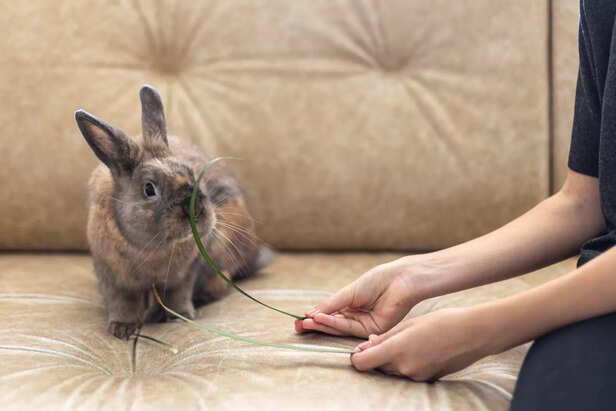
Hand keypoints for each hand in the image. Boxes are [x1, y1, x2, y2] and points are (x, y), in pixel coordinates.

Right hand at [295, 256, 431, 337]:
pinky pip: (350, 329)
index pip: (330, 313)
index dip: (315, 316)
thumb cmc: (377, 280)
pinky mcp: (372, 330)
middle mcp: (357, 315)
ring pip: (339, 327)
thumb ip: (332, 304)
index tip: (299, 319)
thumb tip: (311, 313)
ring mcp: (364, 323)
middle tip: (298, 326)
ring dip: (322, 325)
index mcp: (352, 303)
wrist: (400, 280)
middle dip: (315, 324)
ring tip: (306, 323)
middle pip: (333, 323)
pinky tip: (321, 320)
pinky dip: (334, 324)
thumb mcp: (349, 292)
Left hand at [350, 307, 494, 380]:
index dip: (357, 357)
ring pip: (392, 371)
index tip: (359, 349)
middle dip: (376, 357)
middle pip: (377, 368)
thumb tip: (365, 346)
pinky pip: (407, 374)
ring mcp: (416, 376)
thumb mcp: (408, 324)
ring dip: (391, 360)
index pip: (363, 363)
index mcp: (397, 350)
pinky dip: (406, 364)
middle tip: (382, 341)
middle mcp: (405, 367)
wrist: (472, 334)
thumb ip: (384, 337)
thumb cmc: (440, 322)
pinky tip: (418, 350)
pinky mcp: (427, 380)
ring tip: (405, 342)